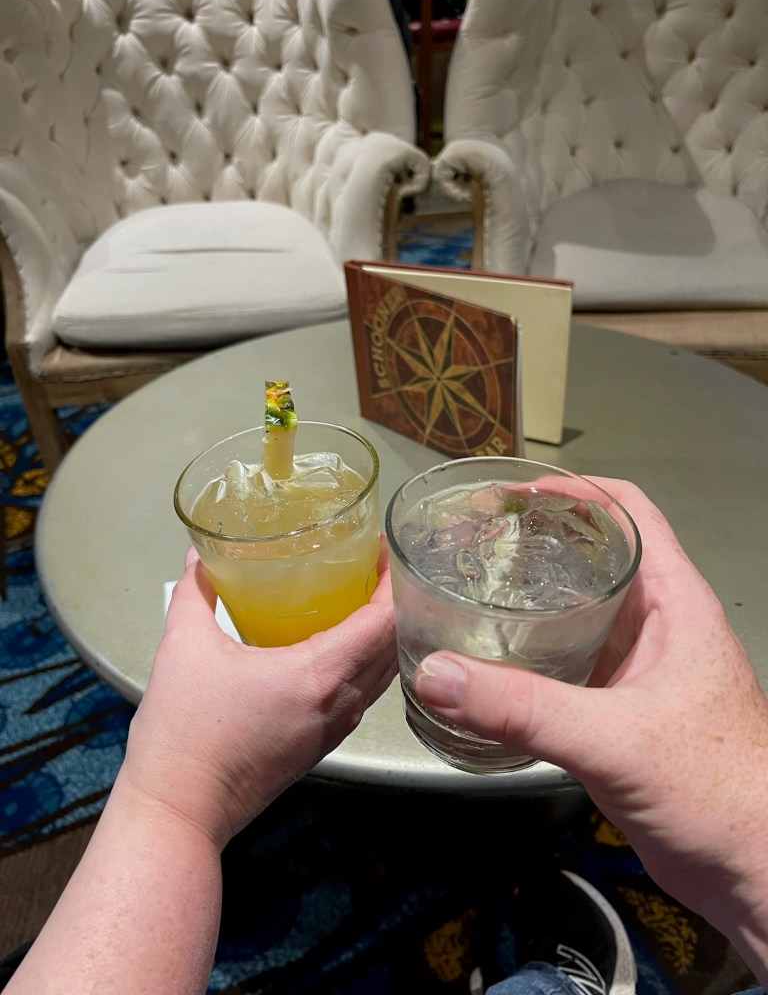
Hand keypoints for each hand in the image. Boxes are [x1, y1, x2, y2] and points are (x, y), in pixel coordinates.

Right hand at [121, 541, 396, 849]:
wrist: (179, 810)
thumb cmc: (183, 734)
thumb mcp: (184, 648)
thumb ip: (195, 593)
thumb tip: (198, 557)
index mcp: (318, 675)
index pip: (384, 621)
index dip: (393, 581)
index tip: (384, 550)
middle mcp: (339, 703)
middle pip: (393, 644)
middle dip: (393, 601)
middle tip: (376, 566)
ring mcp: (334, 728)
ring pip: (382, 673)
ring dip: (383, 634)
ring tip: (364, 598)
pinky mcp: (322, 744)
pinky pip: (362, 694)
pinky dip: (366, 663)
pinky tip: (339, 645)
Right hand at [414, 480, 767, 953]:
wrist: (756, 870)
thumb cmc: (719, 788)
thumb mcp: (615, 738)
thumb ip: (524, 708)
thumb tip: (438, 676)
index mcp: (674, 602)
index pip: (629, 512)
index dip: (574, 490)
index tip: (513, 493)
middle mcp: (658, 626)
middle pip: (596, 558)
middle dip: (538, 543)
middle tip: (474, 543)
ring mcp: (641, 670)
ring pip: (580, 614)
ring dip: (532, 601)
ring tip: (470, 593)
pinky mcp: (623, 712)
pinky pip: (571, 665)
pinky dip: (532, 656)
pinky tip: (492, 666)